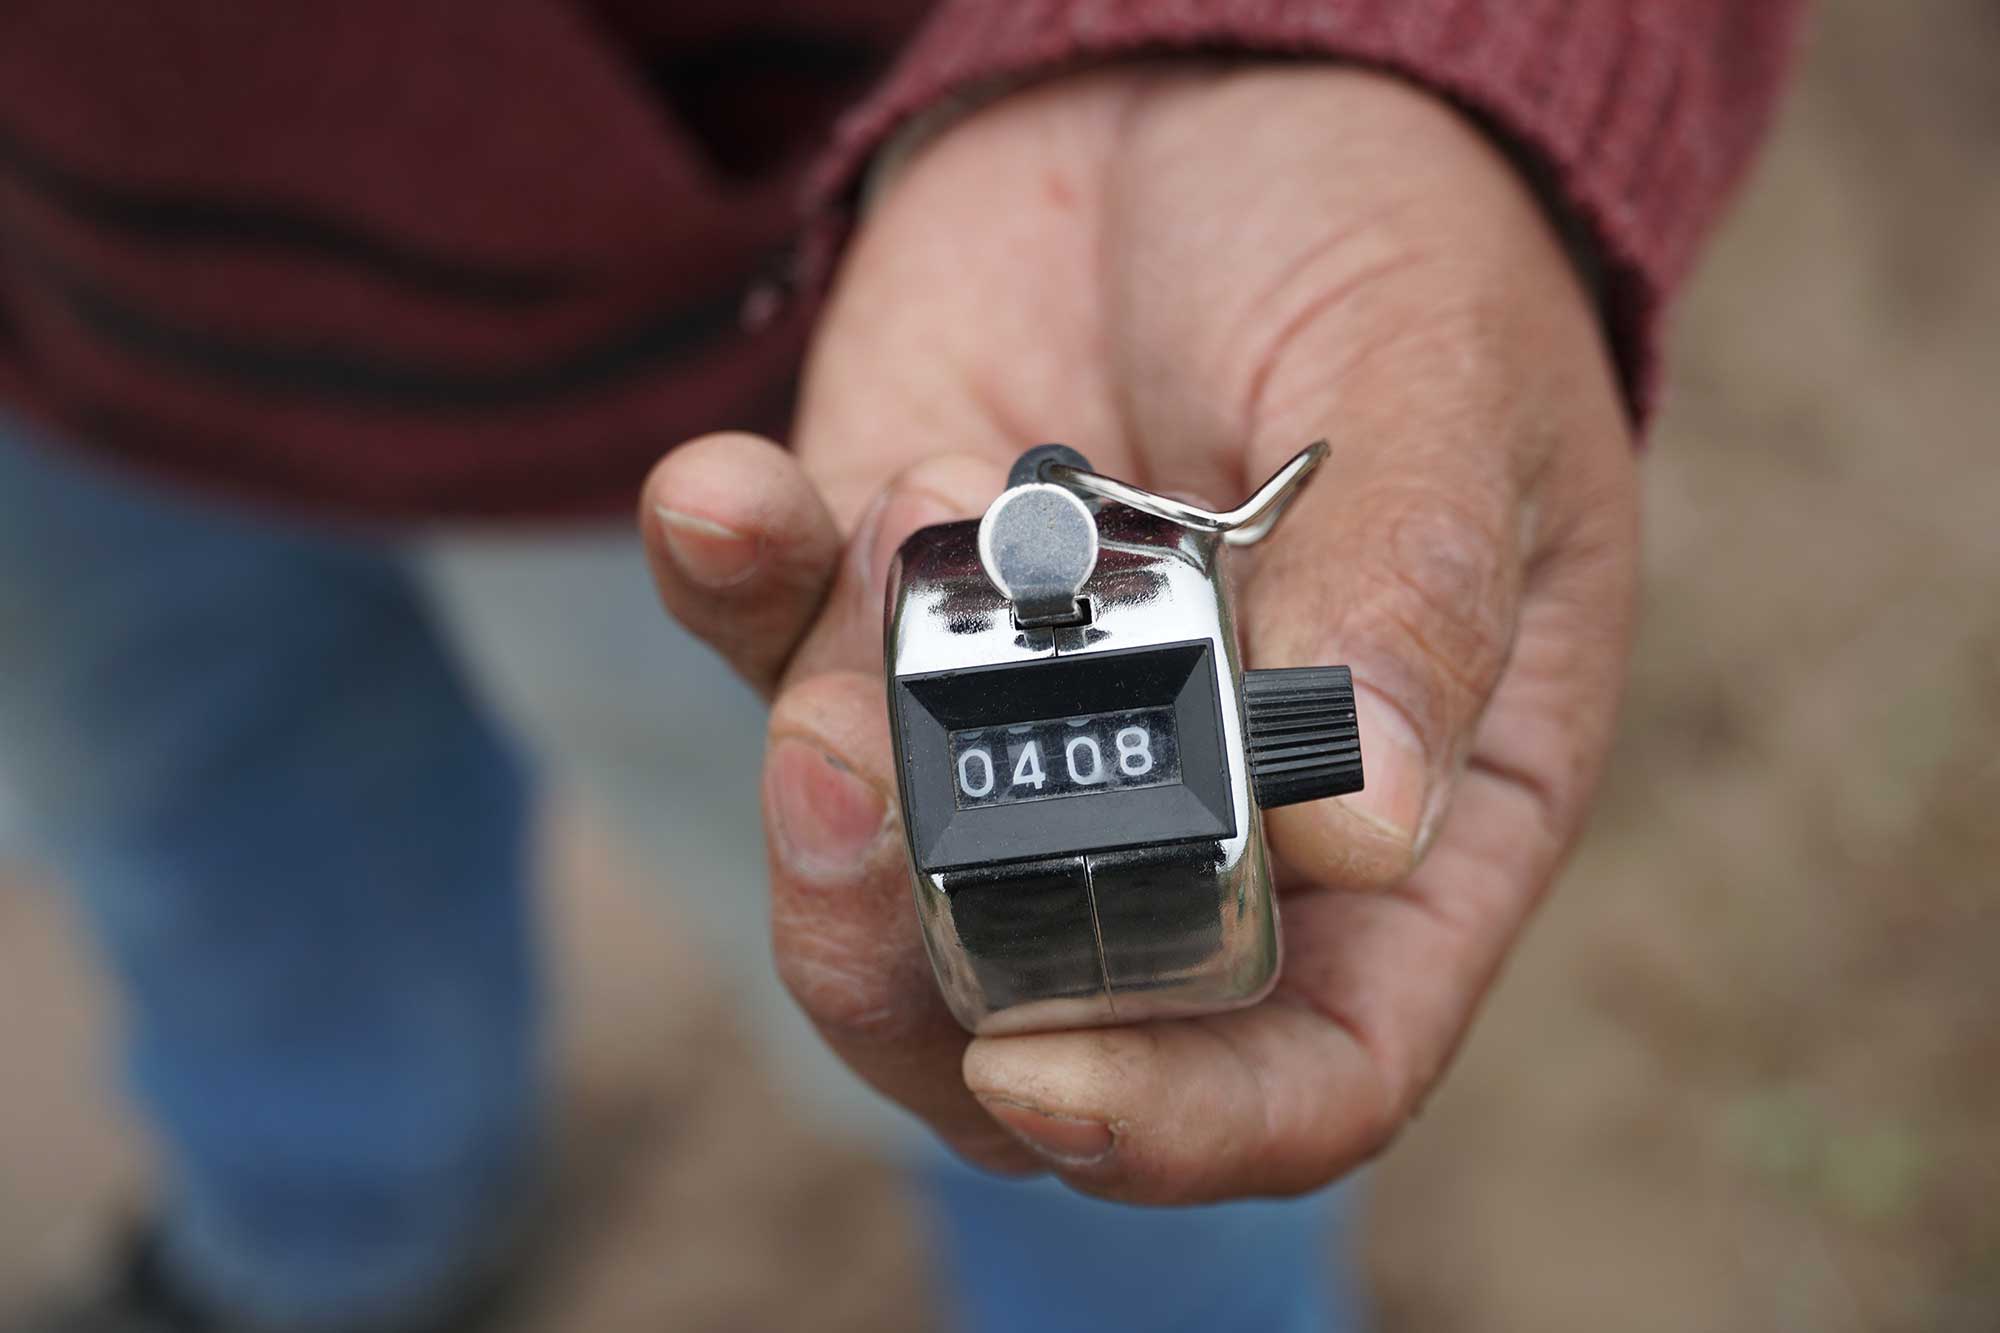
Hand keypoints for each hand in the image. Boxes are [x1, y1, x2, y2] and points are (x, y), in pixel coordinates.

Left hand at [642, 64, 1637, 1202]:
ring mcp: (1020, 710)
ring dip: (815, 769)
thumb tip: (1354, 837)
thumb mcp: (1445, 393)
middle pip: (1042, 1011)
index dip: (1187, 1123)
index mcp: (1396, 817)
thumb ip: (1404, 605)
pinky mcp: (884, 594)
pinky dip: (726, 579)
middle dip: (913, 960)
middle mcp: (1197, 805)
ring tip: (856, 554)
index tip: (1047, 1076)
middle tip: (849, 790)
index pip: (1310, 1066)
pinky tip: (729, 491)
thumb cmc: (1399, 239)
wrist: (1224, 92)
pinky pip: (767, 645)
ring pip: (874, 878)